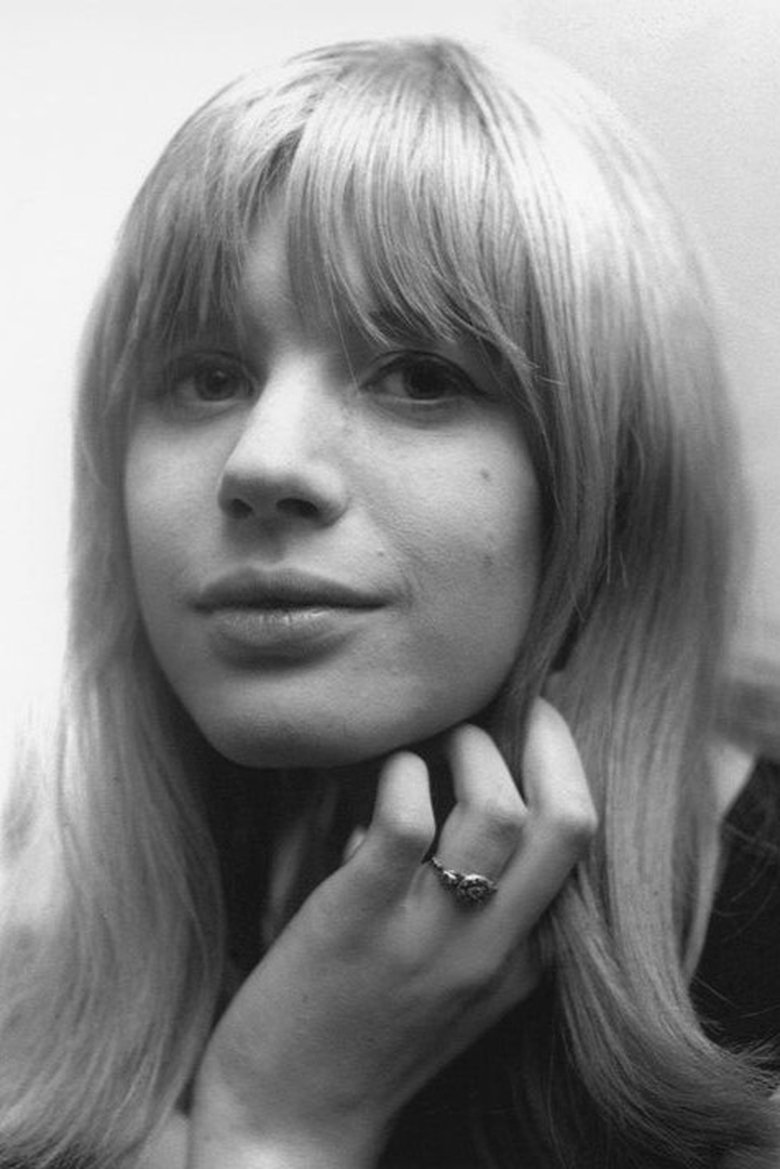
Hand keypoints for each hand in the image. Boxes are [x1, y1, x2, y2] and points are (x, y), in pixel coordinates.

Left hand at [186, 699, 595, 1167]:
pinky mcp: (355, 921)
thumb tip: (465, 812)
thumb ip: (488, 921)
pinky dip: (403, 772)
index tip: (546, 724)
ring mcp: (426, 937)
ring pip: (494, 811)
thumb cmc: (370, 1042)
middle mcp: (489, 949)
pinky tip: (387, 770)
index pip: (580, 848)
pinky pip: (403, 818)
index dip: (572, 768)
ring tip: (439, 737)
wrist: (290, 1124)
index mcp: (523, 963)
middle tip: (516, 708)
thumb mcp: (459, 991)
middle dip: (552, 743)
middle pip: (566, 825)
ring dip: (471, 748)